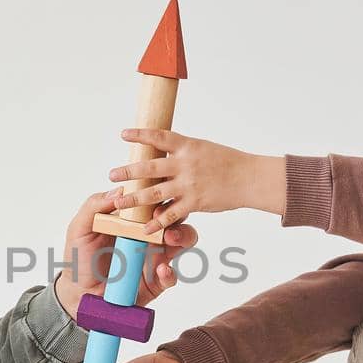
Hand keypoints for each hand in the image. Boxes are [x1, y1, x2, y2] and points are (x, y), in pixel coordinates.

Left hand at [54, 190, 198, 319]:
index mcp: (132, 220)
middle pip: (174, 217)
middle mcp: (148, 235)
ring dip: (182, 236)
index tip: (154, 196)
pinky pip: (171, 276)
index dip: (158, 195)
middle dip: (176, 214)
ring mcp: (155, 257)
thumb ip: (94, 206)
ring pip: (183, 241)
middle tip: (163, 216)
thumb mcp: (80, 228)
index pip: (153, 201)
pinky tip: (161, 271)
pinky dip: (170, 273)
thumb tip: (118, 191)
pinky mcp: (156, 281)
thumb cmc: (80, 258)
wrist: (79, 292)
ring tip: (170, 239)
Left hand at [109, 128, 286, 233]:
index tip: (123, 134)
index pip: (159, 136)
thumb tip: (162, 149)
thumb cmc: (229, 162)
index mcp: (188, 146)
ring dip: (134, 198)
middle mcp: (185, 164)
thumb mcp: (204, 148)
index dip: (140, 134)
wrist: (250, 178)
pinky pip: (171, 214)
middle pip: (149, 166)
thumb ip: (183, 151)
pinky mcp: (195, 202)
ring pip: (154, 191)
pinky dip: (157, 222)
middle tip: (111, 174)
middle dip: (128, 171)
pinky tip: (144, 227)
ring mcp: (189, 184)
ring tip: (118, 202)